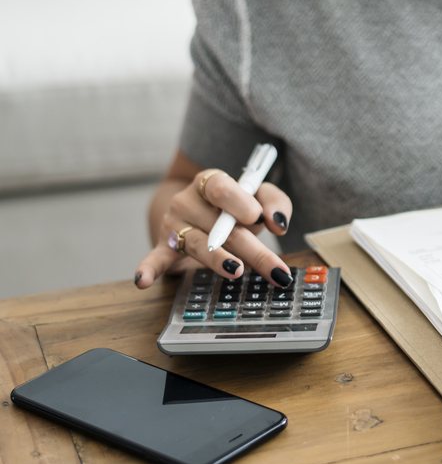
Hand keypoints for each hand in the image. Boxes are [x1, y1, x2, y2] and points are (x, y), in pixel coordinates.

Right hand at [134, 169, 294, 288]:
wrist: (198, 210)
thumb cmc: (236, 206)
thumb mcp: (259, 197)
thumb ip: (274, 203)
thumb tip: (278, 223)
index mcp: (211, 182)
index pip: (221, 188)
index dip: (239, 202)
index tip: (257, 218)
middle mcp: (187, 200)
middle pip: (220, 226)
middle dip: (252, 250)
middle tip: (276, 270)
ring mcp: (174, 225)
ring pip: (198, 244)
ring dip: (218, 259)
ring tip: (236, 270)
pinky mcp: (164, 247)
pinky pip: (155, 258)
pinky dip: (148, 269)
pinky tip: (142, 281)